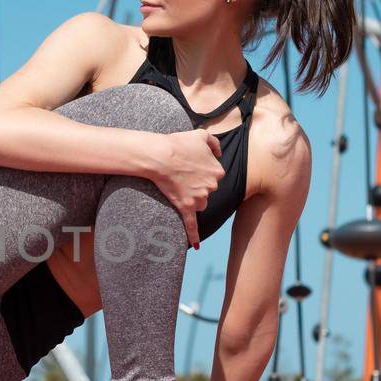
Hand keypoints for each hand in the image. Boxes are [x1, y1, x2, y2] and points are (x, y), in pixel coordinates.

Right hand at [150, 130, 223, 247]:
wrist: (161, 155)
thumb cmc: (179, 144)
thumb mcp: (201, 135)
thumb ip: (214, 143)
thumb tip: (219, 153)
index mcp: (217, 172)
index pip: (214, 175)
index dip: (202, 170)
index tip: (191, 165)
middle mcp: (211, 187)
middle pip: (207, 191)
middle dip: (197, 185)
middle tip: (182, 174)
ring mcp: (199, 198)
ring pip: (200, 204)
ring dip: (192, 200)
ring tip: (179, 188)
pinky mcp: (186, 207)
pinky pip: (192, 225)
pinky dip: (194, 236)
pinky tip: (195, 245)